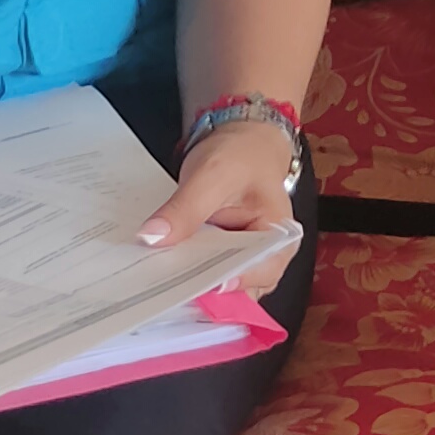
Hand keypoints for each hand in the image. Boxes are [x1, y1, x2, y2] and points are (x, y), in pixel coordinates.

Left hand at [138, 120, 302, 289]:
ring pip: (220, 289)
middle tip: (166, 289)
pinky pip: (206, 278)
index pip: (258, 273)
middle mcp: (267, 259)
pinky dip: (187, 276)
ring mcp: (245, 263)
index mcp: (280, 239)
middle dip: (202, 290)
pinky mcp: (224, 260)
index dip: (227, 283)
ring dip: (191, 287)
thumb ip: (185, 209)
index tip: (195, 287)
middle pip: (238, 290)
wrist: (242, 144)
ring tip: (160, 284)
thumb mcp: (211, 175)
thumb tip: (153, 238)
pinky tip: (163, 272)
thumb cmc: (240, 156)